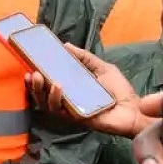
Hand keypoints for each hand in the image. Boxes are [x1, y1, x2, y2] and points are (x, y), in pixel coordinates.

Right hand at [25, 43, 152, 137]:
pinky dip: (57, 99)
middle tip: (33, 73)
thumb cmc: (119, 90)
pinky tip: (59, 87)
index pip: (47, 85)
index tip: (28, 66)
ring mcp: (71, 111)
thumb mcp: (102, 68)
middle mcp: (67, 101)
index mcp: (70, 89)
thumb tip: (66, 45)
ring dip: (43, 91)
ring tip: (44, 78)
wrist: (134, 109)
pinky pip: (61, 111)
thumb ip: (85, 57)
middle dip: (34, 85)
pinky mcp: (77, 119)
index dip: (35, 78)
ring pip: (48, 105)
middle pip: (42, 96)